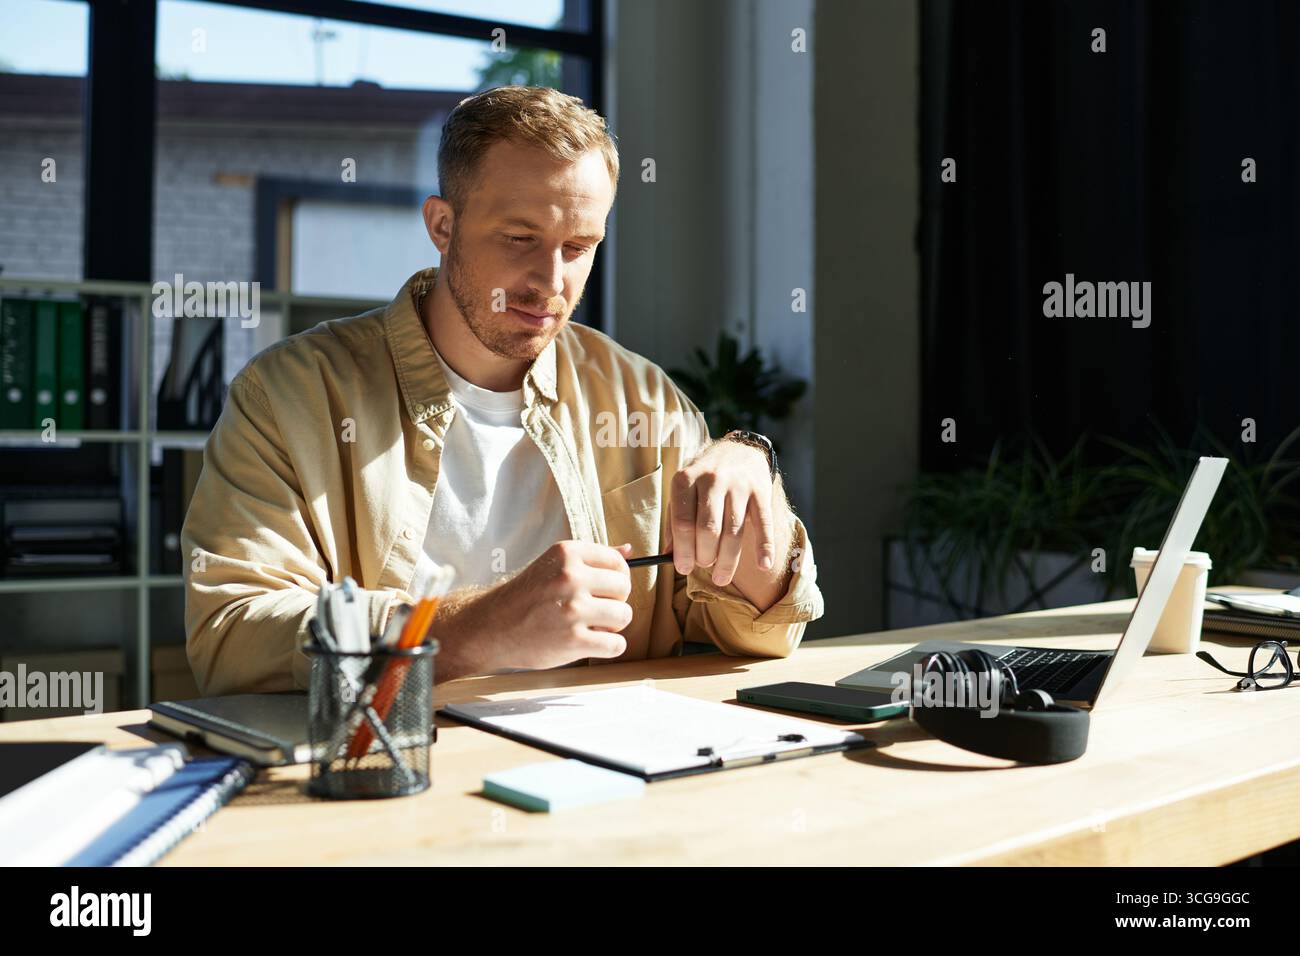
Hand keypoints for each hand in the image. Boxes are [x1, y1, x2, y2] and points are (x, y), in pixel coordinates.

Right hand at [475, 540, 633, 670]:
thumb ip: (591, 559)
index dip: (616, 578)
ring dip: (612, 625)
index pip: (618, 562)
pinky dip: (608, 646)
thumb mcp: (554, 566)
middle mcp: (571, 577)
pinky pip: (617, 644)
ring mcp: (573, 610)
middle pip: (624, 588)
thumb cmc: (526, 597)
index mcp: (567, 553)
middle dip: (615, 600)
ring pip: (624, 615)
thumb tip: (630, 550)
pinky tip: (590, 643)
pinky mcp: (574, 641)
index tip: (605, 588)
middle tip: (594, 608)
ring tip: (591, 625)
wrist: (491, 628)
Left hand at [668, 439, 775, 586]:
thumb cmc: (704, 479)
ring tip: (721, 577)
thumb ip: (674, 522)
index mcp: (686, 479)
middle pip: (707, 530)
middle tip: (704, 566)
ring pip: (733, 532)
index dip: (683, 551)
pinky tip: (763, 565)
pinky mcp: (761, 491)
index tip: (683, 569)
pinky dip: (764, 547)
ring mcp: (738, 485)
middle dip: (705, 556)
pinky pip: (763, 524)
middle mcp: (712, 480)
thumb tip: (670, 555)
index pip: (682, 523)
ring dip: (727, 561)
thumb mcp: (683, 491)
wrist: (738, 450)